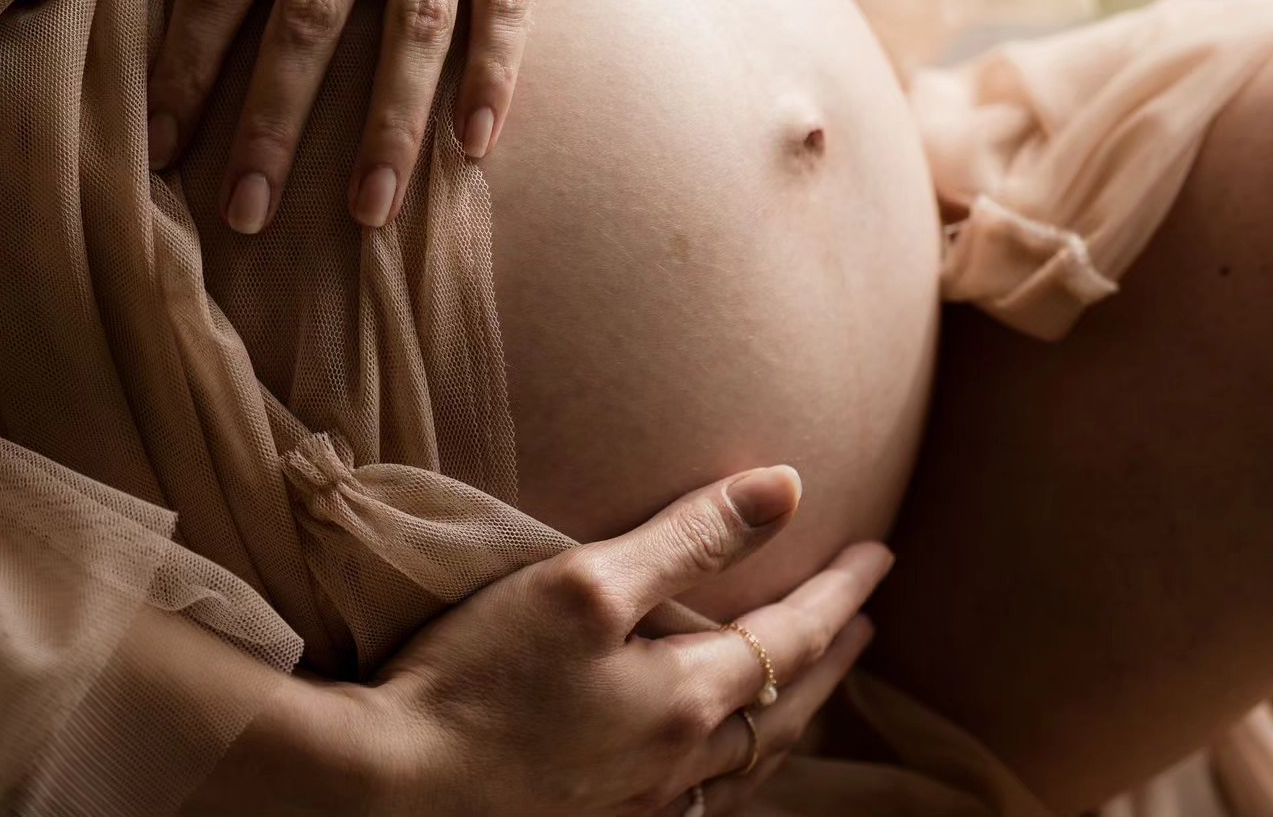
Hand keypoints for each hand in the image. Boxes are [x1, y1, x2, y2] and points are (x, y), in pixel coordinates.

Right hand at [351, 465, 888, 816]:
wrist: (391, 793)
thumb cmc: (481, 678)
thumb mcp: (585, 582)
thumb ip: (688, 537)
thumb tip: (785, 488)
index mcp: (685, 701)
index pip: (791, 638)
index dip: (840, 593)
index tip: (881, 553)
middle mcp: (679, 766)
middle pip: (784, 709)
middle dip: (831, 658)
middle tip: (864, 622)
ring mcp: (639, 807)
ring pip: (748, 764)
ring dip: (790, 716)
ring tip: (806, 688)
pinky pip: (701, 797)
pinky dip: (734, 764)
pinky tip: (711, 759)